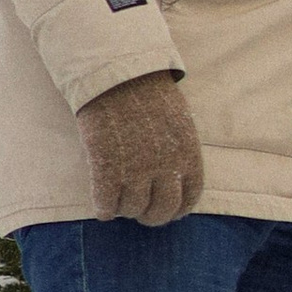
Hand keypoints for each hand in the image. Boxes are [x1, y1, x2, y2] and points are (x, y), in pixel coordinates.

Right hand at [77, 72, 204, 225]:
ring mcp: (136, 169)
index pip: (190, 197)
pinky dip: (104, 209)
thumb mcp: (177, 121)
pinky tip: (102, 207)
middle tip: (140, 212)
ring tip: (118, 202)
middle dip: (151, 216)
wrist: (116, 75)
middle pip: (162, 210)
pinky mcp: (107, 168)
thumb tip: (173, 179)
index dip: (177, 209)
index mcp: (188, 154)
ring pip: (133, 209)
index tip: (167, 211)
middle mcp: (166, 167)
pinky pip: (107, 204)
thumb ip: (178, 151)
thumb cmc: (146, 92)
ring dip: (125, 210)